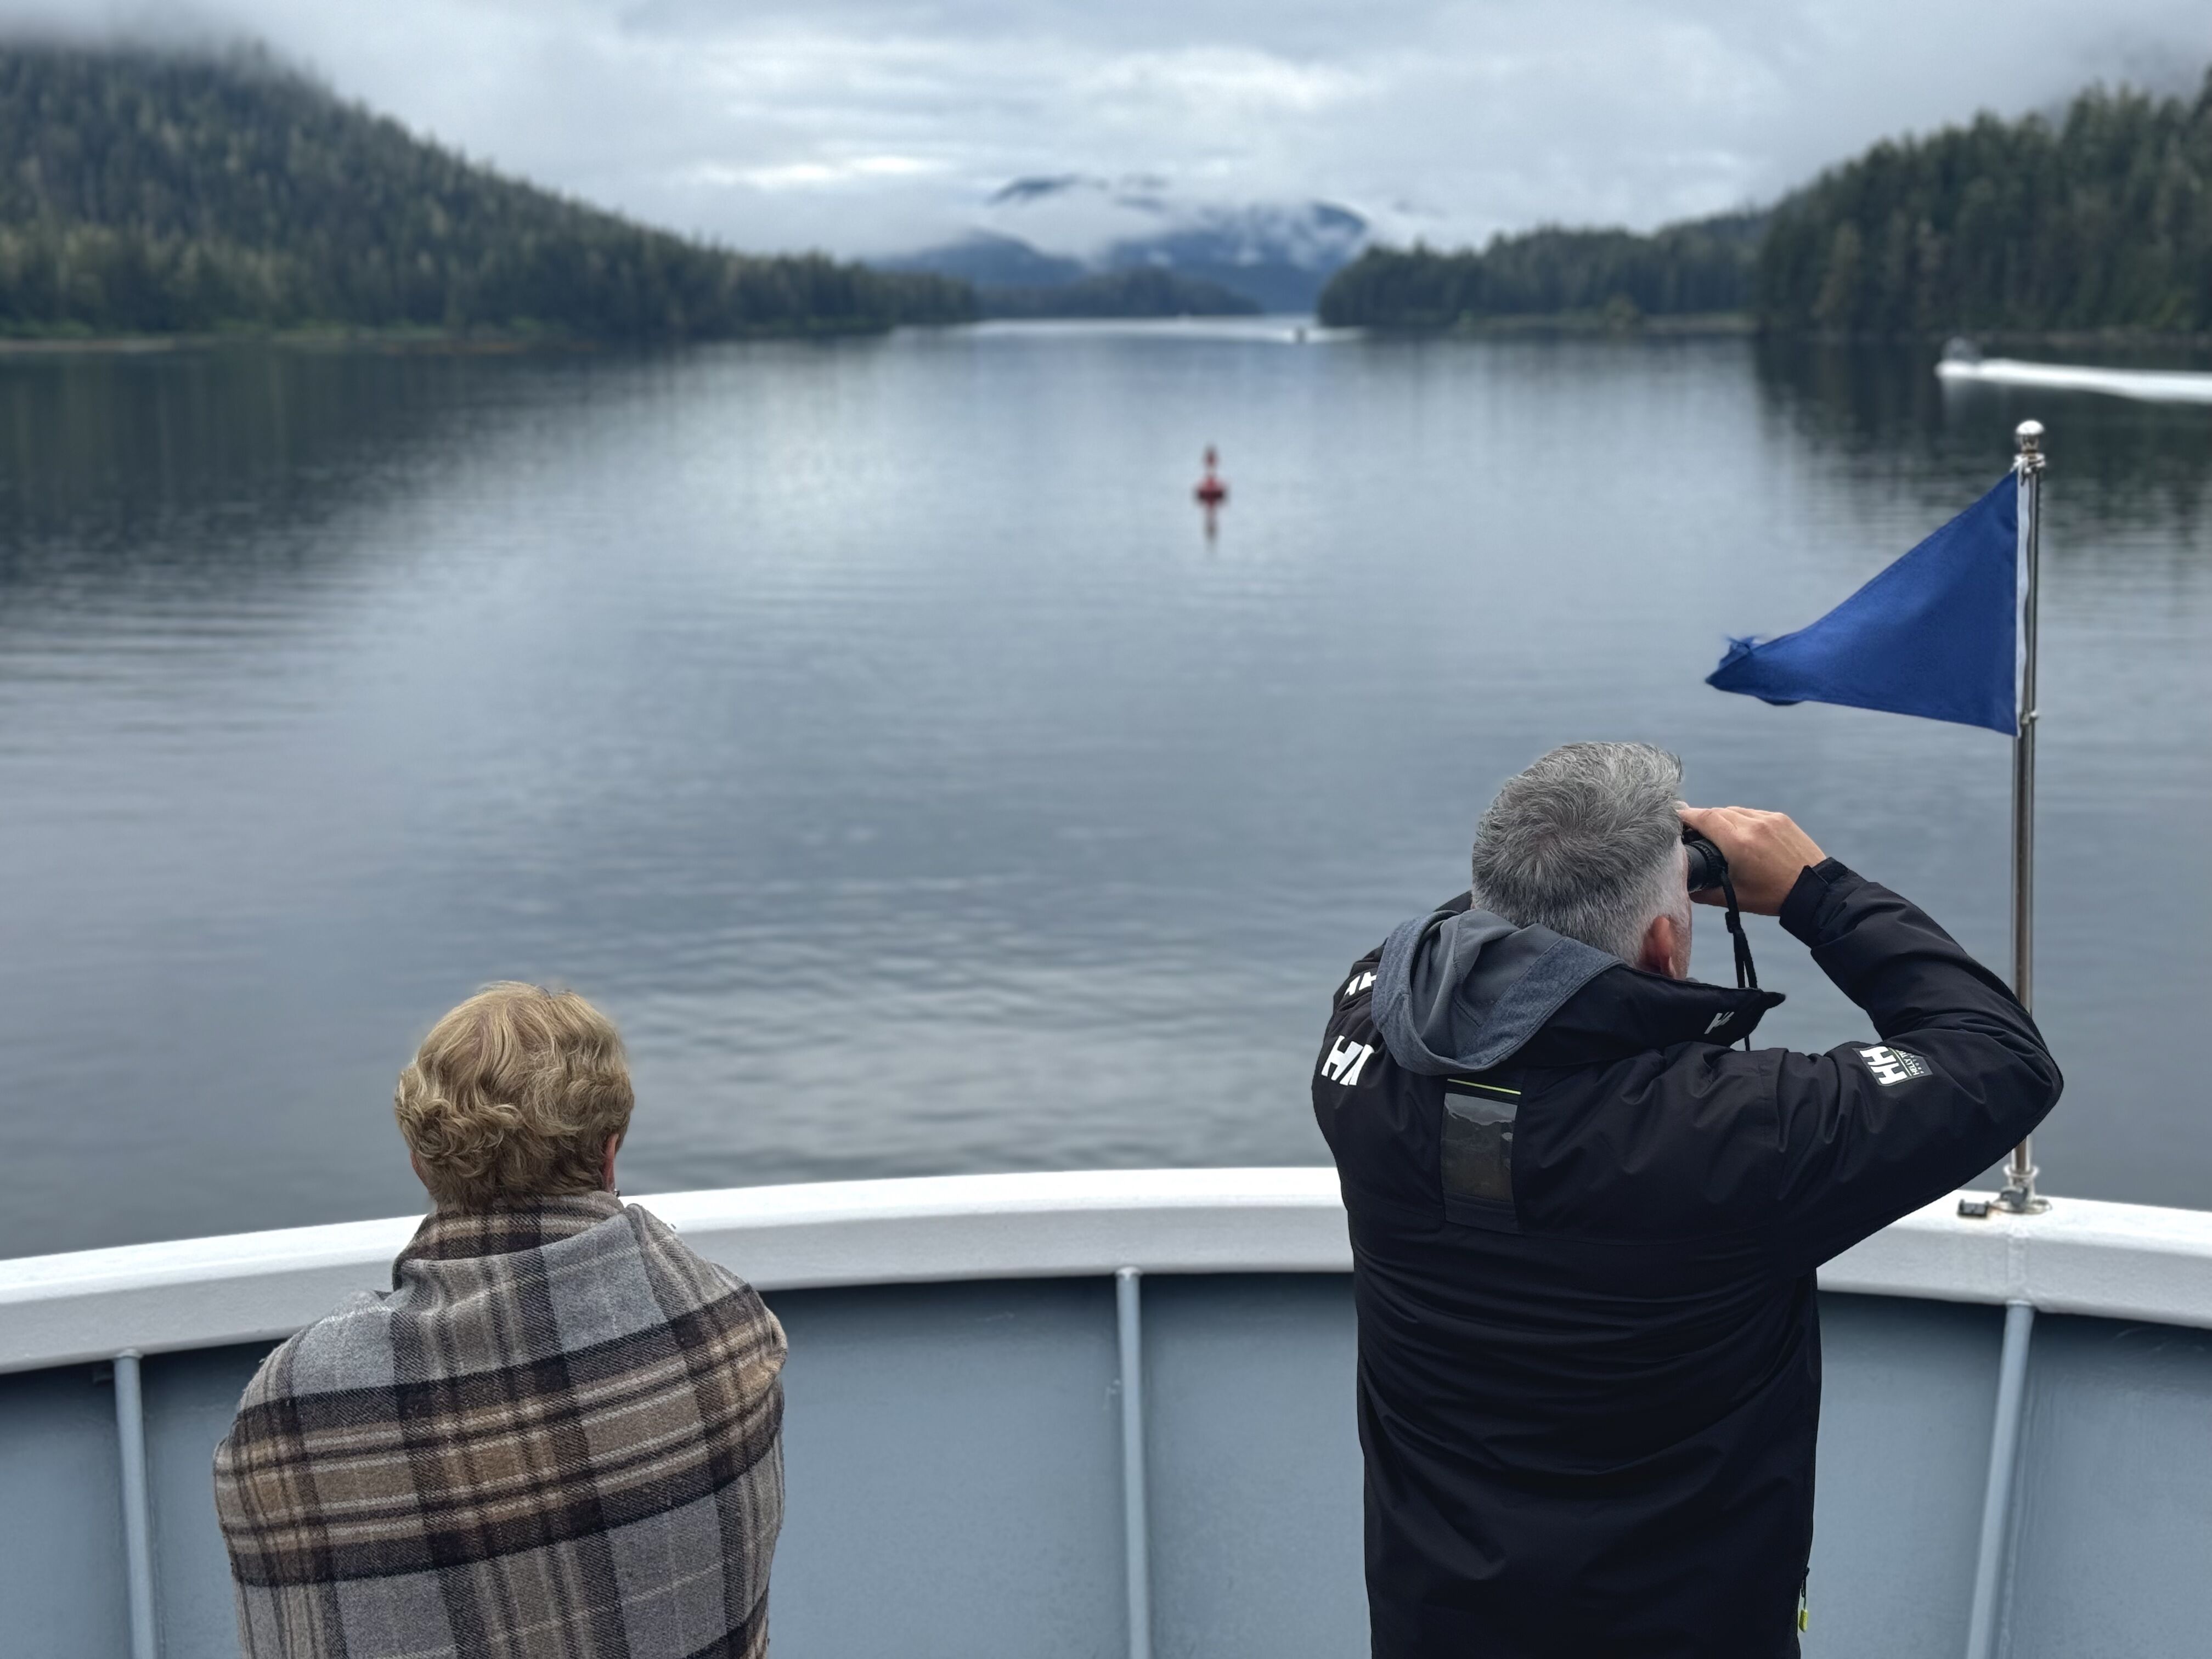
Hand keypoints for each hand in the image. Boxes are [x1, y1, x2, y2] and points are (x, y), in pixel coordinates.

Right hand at [1677, 806, 1825, 916]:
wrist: (1815, 890)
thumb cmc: (1774, 896)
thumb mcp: (1735, 897)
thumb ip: (1703, 892)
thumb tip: (1682, 887)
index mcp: (1738, 843)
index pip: (1704, 817)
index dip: (1685, 815)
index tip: (1673, 817)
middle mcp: (1752, 825)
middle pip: (1716, 812)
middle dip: (1701, 818)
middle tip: (1691, 829)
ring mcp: (1768, 819)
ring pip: (1734, 810)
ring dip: (1721, 818)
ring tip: (1716, 833)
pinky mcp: (1781, 818)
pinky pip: (1752, 813)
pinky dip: (1741, 819)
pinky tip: (1740, 834)